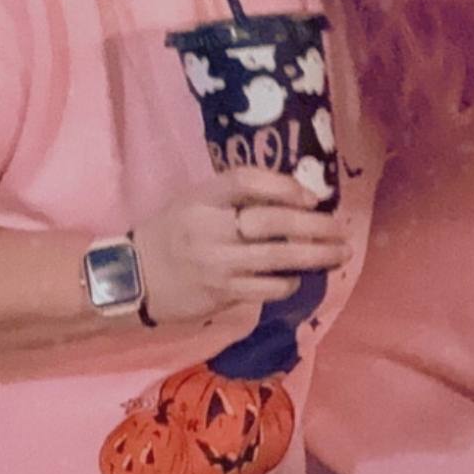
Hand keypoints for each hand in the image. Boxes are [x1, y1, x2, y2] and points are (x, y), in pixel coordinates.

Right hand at [132, 166, 353, 325]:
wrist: (133, 278)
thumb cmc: (173, 234)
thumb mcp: (195, 203)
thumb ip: (236, 198)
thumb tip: (298, 197)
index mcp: (202, 197)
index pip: (246, 180)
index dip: (285, 186)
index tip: (313, 197)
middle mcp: (210, 226)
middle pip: (272, 221)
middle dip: (315, 226)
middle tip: (341, 230)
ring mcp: (217, 261)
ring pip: (277, 257)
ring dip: (316, 257)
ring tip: (340, 254)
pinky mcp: (222, 292)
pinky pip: (268, 287)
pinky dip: (290, 282)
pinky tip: (301, 278)